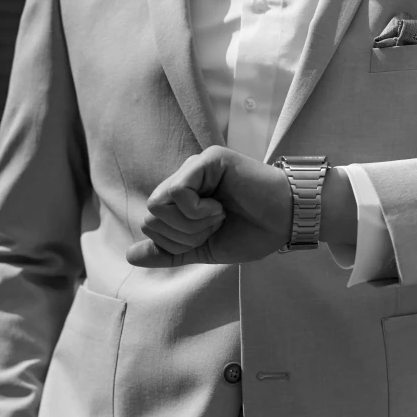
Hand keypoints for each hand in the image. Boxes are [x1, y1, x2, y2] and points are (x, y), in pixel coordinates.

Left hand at [125, 146, 292, 266]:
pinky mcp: (208, 160)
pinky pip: (177, 191)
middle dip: (183, 235)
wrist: (286, 223)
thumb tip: (129, 257)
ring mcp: (194, 167)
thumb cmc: (252, 233)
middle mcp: (184, 180)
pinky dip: (196, 210)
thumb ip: (168, 252)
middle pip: (151, 216)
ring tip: (218, 216)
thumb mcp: (203, 249)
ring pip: (158, 204)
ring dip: (190, 223)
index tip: (209, 235)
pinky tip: (219, 207)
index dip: (177, 242)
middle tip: (215, 226)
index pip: (151, 225)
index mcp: (181, 200)